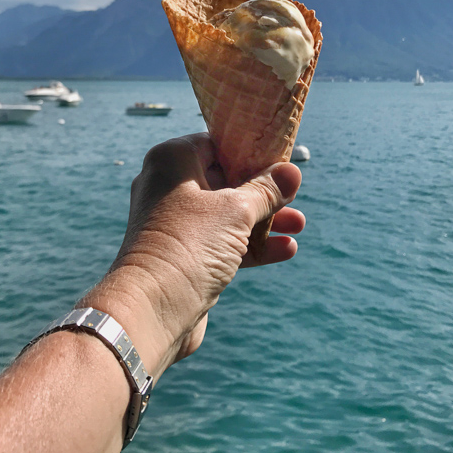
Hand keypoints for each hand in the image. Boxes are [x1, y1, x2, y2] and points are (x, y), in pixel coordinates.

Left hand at [80, 133, 303, 379]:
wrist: (152, 310)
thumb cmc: (190, 245)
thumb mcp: (237, 211)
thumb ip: (266, 190)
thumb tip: (292, 171)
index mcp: (172, 160)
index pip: (216, 142)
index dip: (249, 149)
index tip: (280, 156)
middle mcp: (168, 187)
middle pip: (224, 179)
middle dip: (262, 190)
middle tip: (294, 193)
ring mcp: (174, 223)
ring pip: (226, 214)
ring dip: (263, 220)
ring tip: (300, 224)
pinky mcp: (183, 256)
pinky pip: (221, 243)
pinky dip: (250, 245)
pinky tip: (285, 249)